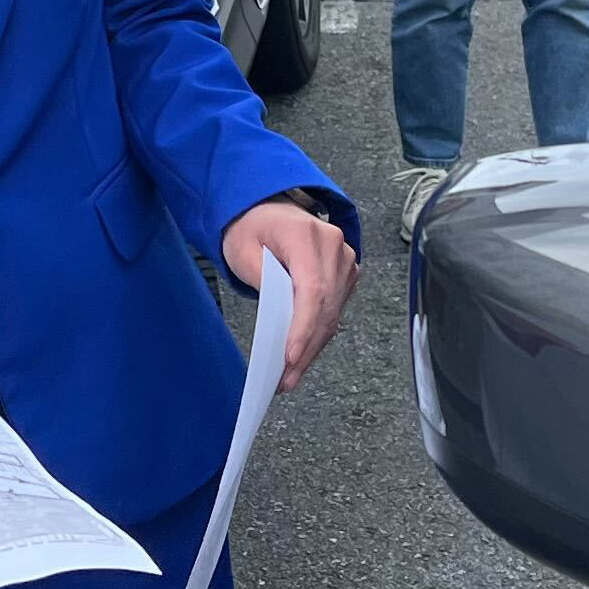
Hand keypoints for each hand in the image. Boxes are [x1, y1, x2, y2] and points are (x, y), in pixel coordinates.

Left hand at [222, 198, 359, 393]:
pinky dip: (319, 334)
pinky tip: (303, 355)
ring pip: (334, 314)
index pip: (312, 290)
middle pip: (326, 308)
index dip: (303, 328)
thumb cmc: (252, 227)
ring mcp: (344, 258)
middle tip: (286, 379)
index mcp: (305, 234)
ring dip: (314, 347)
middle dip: (306, 349)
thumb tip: (279, 319)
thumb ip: (261, 280)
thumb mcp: (242, 250)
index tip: (290, 357)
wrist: (268, 208)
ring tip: (291, 375)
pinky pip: (335, 310)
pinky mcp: (345, 272)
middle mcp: (333, 245)